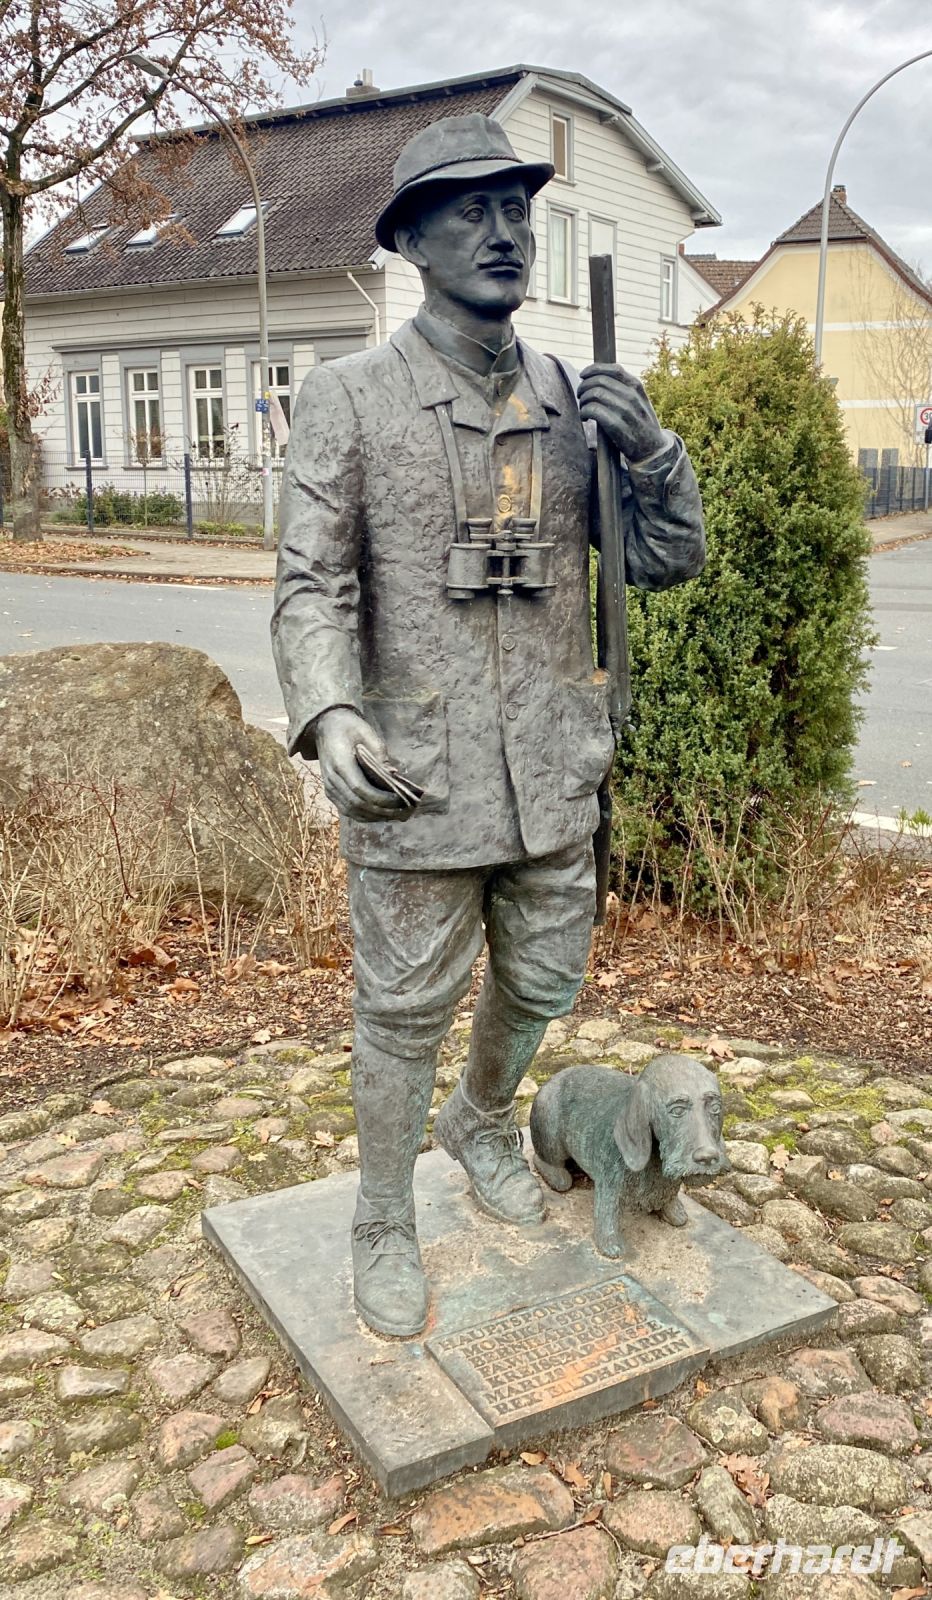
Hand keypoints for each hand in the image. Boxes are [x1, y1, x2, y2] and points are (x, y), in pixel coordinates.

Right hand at [313, 707, 412, 822]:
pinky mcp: (331, 793)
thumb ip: (379, 755)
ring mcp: (329, 788)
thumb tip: (393, 775)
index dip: (381, 798)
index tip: (400, 800)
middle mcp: (331, 779)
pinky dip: (366, 815)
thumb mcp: (367, 733)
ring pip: (352, 811)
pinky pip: (348, 810)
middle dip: (382, 811)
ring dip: (376, 816)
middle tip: (404, 811)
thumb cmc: (349, 728)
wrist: (326, 727)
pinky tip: (383, 814)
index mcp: (339, 762)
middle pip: (357, 804)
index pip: (360, 788)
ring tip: (397, 815)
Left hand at [578, 363, 666, 461]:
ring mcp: (625, 410)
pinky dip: (584, 412)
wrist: (653, 450)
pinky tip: (584, 418)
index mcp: (636, 387)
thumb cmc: (641, 423)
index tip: (583, 375)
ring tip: (583, 409)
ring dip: (583, 400)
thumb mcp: (640, 400)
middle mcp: (631, 396)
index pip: (612, 369)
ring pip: (594, 394)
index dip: (593, 369)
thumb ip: (625, 388)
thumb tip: (600, 376)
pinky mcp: (616, 426)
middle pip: (599, 380)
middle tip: (580, 396)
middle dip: (584, 386)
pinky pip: (593, 410)